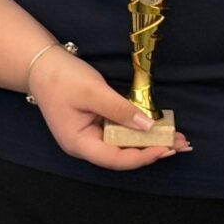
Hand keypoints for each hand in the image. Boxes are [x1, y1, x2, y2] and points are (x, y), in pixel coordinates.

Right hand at [27, 45, 189, 170]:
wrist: (41, 64)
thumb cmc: (62, 78)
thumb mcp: (93, 92)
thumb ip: (120, 110)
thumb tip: (148, 126)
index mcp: (79, 143)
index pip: (115, 159)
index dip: (142, 156)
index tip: (166, 148)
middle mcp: (85, 145)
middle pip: (122, 155)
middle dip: (153, 150)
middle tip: (182, 145)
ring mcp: (91, 135)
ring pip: (124, 144)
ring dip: (150, 141)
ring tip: (177, 138)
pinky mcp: (96, 124)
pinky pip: (121, 132)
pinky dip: (139, 130)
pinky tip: (158, 127)